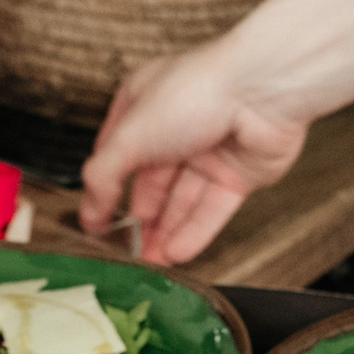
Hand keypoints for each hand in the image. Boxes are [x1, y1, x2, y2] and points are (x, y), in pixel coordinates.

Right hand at [76, 42, 311, 265]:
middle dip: (140, 220)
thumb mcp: (130, 135)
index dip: (105, 189)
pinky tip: (177, 253)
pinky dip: (195, 232)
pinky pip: (213, 209)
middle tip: (126, 254)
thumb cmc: (196, 92)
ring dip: (166, 233)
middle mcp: (177, 127)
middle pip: (152, 184)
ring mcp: (210, 151)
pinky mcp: (240, 172)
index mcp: (144, 106)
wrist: (263, 90)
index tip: (95, 223)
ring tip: (150, 263)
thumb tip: (89, 212)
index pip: (118, 155)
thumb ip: (103, 177)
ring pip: (182, 201)